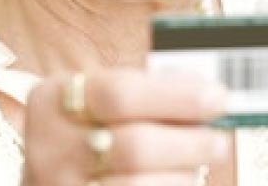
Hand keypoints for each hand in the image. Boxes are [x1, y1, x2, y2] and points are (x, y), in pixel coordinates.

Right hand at [23, 69, 228, 185]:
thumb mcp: (102, 101)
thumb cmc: (91, 131)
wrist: (56, 176)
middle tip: (219, 141)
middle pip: (135, 147)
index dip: (176, 96)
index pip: (120, 94)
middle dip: (189, 143)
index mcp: (54, 99)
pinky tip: (180, 180)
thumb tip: (208, 90)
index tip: (219, 96)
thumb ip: (149, 92)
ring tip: (198, 164)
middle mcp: (48, 149)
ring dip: (182, 175)